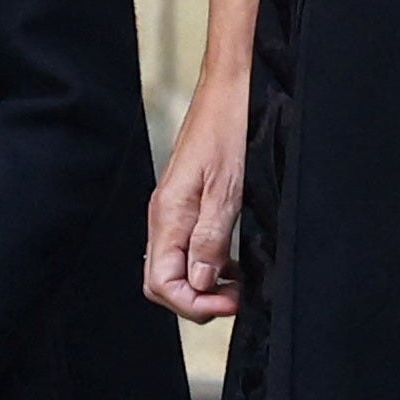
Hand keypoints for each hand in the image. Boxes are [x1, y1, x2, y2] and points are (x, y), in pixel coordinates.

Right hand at [144, 69, 248, 318]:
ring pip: (174, 269)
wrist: (228, 95)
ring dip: (203, 286)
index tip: (231, 302)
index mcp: (168, 215)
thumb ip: (211, 238)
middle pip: (161, 282)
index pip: (161, 283)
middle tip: (236, 298)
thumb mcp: (227, 190)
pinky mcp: (184, 205)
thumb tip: (201, 281)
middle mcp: (163, 217)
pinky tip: (231, 264)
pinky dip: (206, 266)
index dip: (195, 304)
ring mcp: (172, 211)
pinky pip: (185, 250)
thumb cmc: (228, 133)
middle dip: (196, 300)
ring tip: (238, 285)